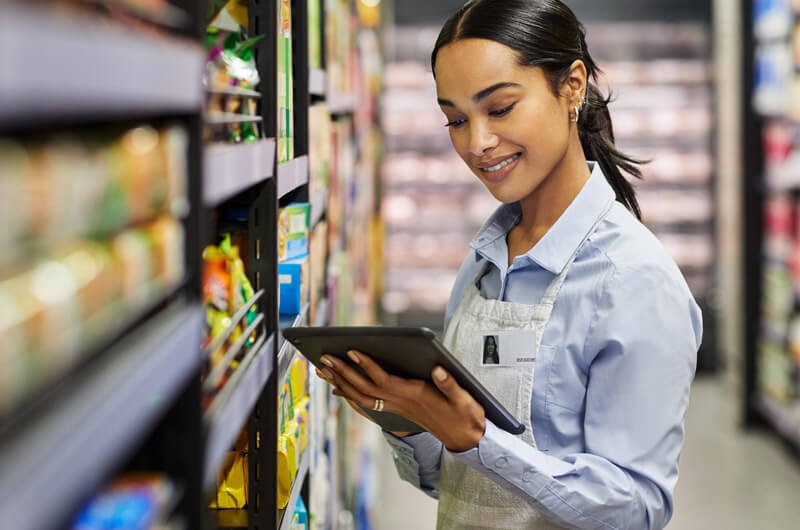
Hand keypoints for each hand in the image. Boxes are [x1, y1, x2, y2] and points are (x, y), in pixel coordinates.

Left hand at [314, 350, 485, 451]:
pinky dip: (350, 397)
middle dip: (343, 372)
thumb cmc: (465, 415)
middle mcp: (400, 402)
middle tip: (323, 358)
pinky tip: (339, 390)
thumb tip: (438, 369)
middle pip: (365, 388)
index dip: (367, 366)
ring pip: (361, 397)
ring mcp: (396, 409)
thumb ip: (449, 383)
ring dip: (340, 383)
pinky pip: (367, 406)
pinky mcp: (396, 412)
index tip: (352, 351)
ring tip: (323, 369)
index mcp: (414, 395)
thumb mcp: (463, 398)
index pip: (384, 379)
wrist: (465, 438)